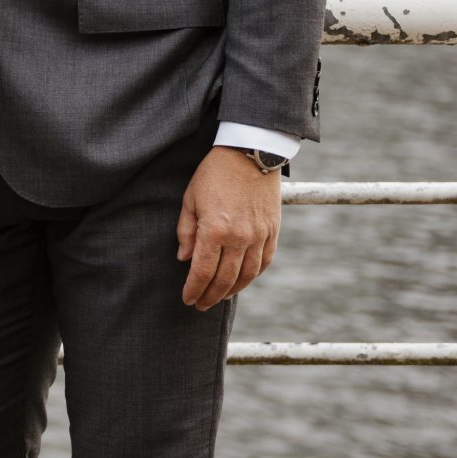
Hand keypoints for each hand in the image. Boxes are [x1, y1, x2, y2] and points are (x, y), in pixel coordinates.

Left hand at [177, 147, 283, 309]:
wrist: (250, 152)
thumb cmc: (214, 173)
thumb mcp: (190, 198)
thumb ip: (186, 231)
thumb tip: (184, 259)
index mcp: (215, 230)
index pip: (203, 272)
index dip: (194, 289)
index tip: (188, 299)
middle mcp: (240, 238)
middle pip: (224, 279)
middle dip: (210, 296)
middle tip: (201, 305)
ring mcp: (259, 236)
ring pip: (247, 275)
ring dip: (232, 290)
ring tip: (220, 297)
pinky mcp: (273, 231)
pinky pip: (264, 262)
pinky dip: (253, 275)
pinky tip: (243, 280)